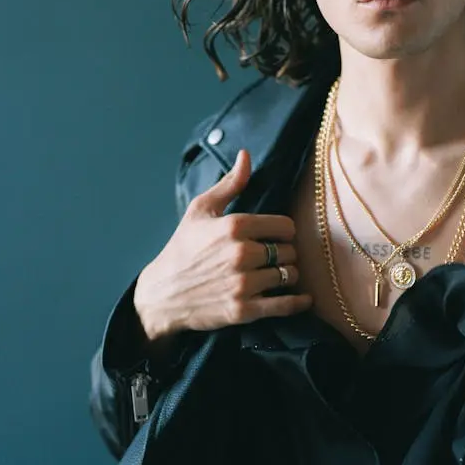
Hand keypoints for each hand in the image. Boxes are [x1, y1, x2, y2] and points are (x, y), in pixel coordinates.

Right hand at [134, 149, 312, 341]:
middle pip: (290, 251)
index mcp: (234, 226)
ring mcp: (243, 283)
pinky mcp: (243, 310)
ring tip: (279, 275)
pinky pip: (284, 305)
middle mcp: (241, 254)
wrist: (161, 295)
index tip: (277, 236)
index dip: (284, 231)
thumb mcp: (200, 210)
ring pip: (289, 276)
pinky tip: (303, 299)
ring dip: (288, 276)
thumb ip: (230, 184)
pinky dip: (298, 302)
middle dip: (285, 253)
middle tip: (275, 257)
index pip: (285, 226)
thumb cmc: (182, 248)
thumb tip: (246, 155)